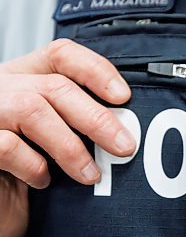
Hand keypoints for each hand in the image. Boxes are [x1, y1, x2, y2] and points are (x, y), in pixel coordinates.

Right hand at [0, 39, 135, 236]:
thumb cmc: (24, 171)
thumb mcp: (54, 139)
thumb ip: (77, 123)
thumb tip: (124, 128)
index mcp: (24, 79)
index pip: (60, 56)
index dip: (95, 70)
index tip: (123, 96)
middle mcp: (2, 89)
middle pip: (55, 86)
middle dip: (97, 118)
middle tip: (124, 146)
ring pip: (32, 110)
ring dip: (71, 147)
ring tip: (91, 174)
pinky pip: (8, 146)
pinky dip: (33, 166)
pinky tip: (42, 180)